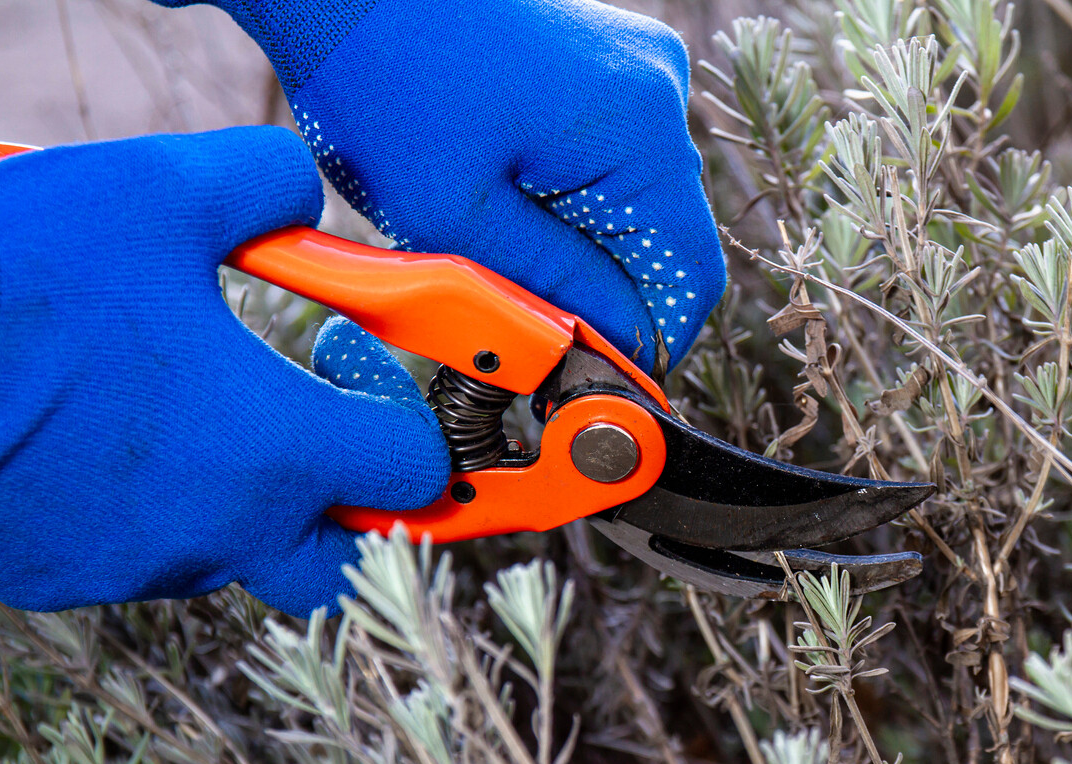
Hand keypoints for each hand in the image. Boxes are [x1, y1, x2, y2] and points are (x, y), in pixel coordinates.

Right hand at [0, 128, 449, 615]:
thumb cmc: (22, 277)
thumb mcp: (164, 189)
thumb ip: (266, 184)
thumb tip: (296, 195)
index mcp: (276, 448)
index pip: (412, 471)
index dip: (399, 406)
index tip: (341, 349)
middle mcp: (223, 526)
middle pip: (344, 557)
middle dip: (349, 498)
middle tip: (313, 422)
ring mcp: (141, 562)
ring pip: (238, 549)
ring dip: (243, 485)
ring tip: (183, 396)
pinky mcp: (64, 573)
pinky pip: (146, 551)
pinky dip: (155, 500)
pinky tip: (107, 428)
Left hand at [153, 0, 726, 371]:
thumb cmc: (381, 81)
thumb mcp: (460, 219)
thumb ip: (554, 293)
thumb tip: (617, 352)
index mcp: (639, 128)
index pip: (689, 278)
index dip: (645, 347)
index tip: (591, 382)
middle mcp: (656, 91)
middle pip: (662, 246)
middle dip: (598, 299)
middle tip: (519, 326)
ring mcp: (633, 74)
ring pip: (631, 212)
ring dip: (575, 256)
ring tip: (492, 259)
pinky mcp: (603, 72)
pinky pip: (608, 169)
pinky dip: (565, 210)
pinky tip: (500, 208)